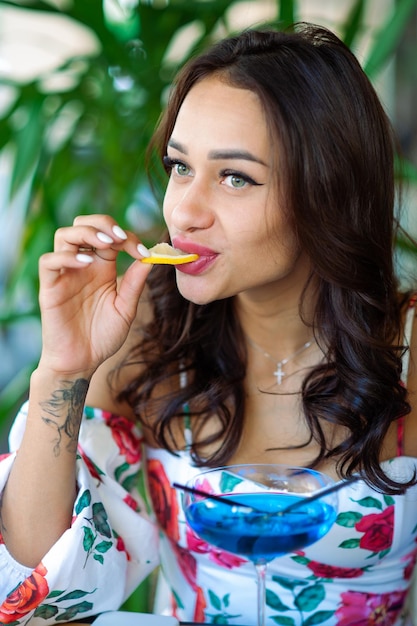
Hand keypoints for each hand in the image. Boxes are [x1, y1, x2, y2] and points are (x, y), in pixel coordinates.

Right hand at [37, 215, 151, 375]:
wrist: (83, 362)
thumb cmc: (103, 337)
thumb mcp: (125, 309)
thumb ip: (135, 284)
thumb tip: (149, 258)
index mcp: (102, 267)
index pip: (111, 236)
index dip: (127, 237)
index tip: (142, 252)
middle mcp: (83, 265)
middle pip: (84, 225)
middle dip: (103, 224)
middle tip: (120, 237)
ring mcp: (65, 274)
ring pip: (64, 235)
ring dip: (86, 232)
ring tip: (105, 244)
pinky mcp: (50, 288)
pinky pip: (49, 261)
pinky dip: (66, 256)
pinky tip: (86, 263)